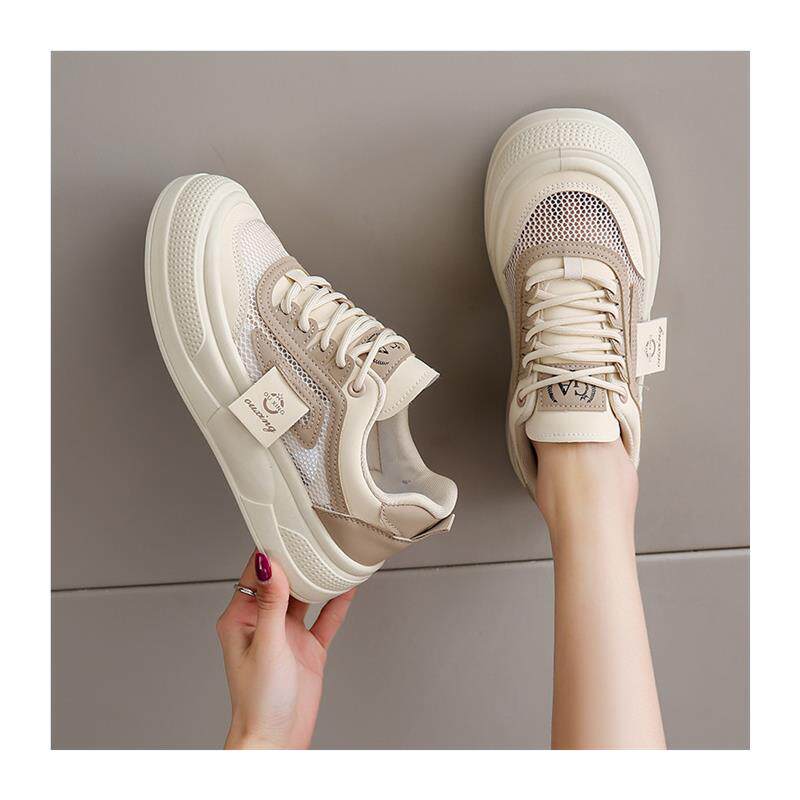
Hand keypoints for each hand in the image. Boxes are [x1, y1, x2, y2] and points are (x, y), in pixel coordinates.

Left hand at [216, 551, 355, 748]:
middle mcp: (263, 623)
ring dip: (317, 579)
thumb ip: (271, 603)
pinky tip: (347, 587)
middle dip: (297, 559)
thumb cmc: (258, 702)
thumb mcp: (266, 645)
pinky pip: (325, 619)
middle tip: (312, 534)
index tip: (282, 527)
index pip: (255, 574)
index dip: (269, 550)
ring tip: (331, 555)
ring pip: (305, 597)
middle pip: (282, 581)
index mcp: (241, 619)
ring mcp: (287, 635)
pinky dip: (337, 603)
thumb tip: (269, 565)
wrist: (277, 741)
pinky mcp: (308, 649)